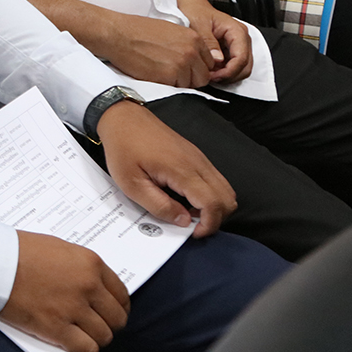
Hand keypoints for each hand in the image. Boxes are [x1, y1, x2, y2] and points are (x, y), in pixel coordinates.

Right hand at [0, 231, 128, 351]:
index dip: (119, 307)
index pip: (122, 294)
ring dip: (96, 339)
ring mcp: (73, 309)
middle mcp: (88, 287)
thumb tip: (94, 286)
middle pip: (116, 318)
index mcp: (91, 264)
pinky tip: (76, 346)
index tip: (112, 313)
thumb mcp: (60, 249)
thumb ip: (82, 268)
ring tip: (84, 336)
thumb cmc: (20, 251)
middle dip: (109, 325)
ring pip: (104, 336)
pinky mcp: (56, 328)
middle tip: (97, 326)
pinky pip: (86, 349)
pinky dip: (85, 351)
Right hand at [94, 11, 219, 87]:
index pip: (208, 62)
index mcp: (194, 38)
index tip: (186, 69)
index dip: (196, 68)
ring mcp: (182, 64)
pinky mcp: (169, 76)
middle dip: (190, 78)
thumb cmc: (138, 31)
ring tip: (162, 73)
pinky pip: (177, 89)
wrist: (119, 34)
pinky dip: (167, 85)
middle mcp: (191, 51)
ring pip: (190, 85)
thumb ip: (186, 44)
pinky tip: (156, 75)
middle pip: (203, 76)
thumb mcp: (170, 31)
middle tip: (174, 74)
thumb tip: (193, 58)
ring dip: (178, 83)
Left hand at [97, 99, 235, 236]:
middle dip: (215, 218)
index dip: (209, 225)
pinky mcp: (196, 155)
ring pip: (225, 189)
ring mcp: (199, 157)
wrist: (123, 118)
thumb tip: (183, 221)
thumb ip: (159, 206)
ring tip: (186, 212)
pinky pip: (215, 179)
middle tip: (191, 225)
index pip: (214, 203)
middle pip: (228, 198)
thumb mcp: (131, 184)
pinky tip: (185, 198)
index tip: (193, 233)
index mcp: (183, 170)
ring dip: (213, 206)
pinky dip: (209, 195)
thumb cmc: (123, 147)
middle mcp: (198, 163)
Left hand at [191, 5, 254, 82]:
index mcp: (237, 31)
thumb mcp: (198, 24)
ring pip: (241, 69)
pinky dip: (224, 72)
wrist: (191, 5)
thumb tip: (217, 59)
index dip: (229, 71)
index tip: (214, 76)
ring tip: (208, 74)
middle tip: (210, 78)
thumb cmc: (195, 10)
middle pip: (245, 66)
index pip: (241, 58)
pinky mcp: (231, 50)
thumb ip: (208, 41)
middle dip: (229, 76)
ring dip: (226, 75)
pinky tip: (210, 70)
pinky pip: (233, 66)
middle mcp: (241, 39)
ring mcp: (237, 45)